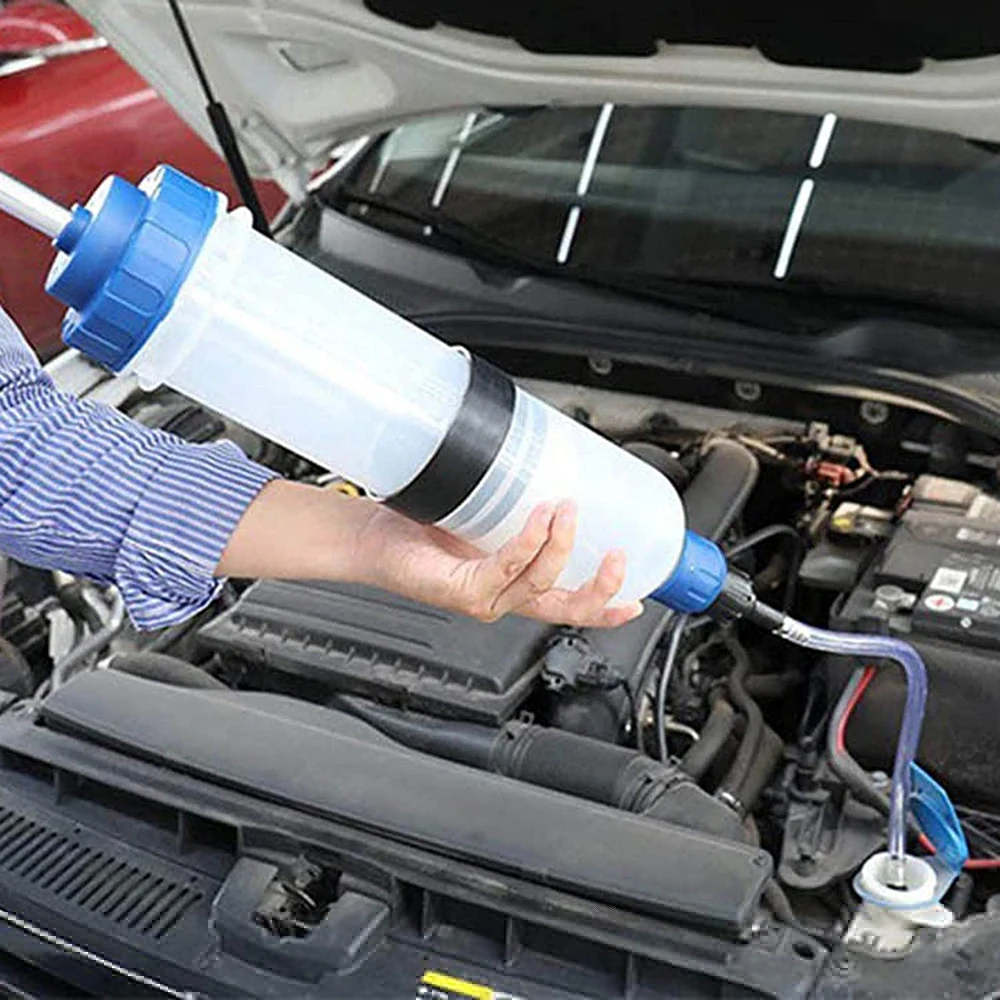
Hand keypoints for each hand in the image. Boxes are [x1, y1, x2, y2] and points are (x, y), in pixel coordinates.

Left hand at [356, 499, 643, 627]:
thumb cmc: (418, 524)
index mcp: (512, 582)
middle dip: (601, 587)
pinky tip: (539, 517)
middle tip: (619, 556)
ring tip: (565, 508)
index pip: (567, 603)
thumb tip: (548, 459)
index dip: (605, 607)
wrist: (369, 535)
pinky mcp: (461, 590)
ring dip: (560, 546)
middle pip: (567, 607)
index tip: (637, 602)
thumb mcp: (481, 512)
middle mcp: (501, 596)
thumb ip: (516, 501)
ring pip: (540, 584)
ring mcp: (483, 597)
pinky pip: (505, 568)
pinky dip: (527, 543)